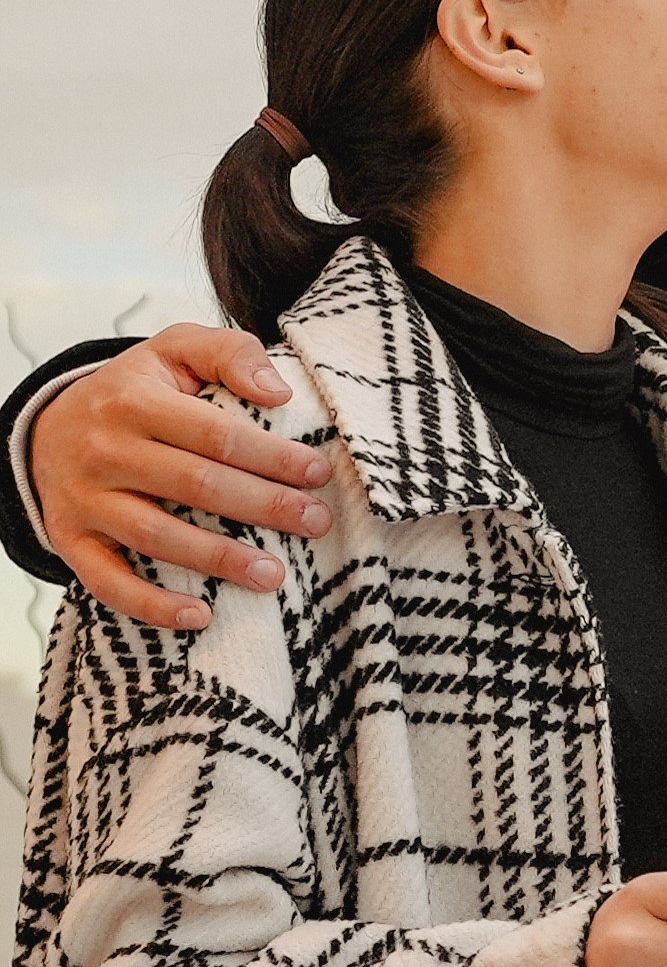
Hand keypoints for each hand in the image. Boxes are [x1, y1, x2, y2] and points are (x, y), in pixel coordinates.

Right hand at [29, 325, 332, 629]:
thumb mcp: (176, 349)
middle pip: (196, 485)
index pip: (216, 434)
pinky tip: (199, 616)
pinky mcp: (71, 540)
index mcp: (135, 401)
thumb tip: (278, 393)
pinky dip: (152, 605)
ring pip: (158, 537)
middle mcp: (104, 451)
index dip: (272, 456)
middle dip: (264, 507)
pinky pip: (108, 581)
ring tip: (275, 575)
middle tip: (316, 523)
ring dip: (220, 560)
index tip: (318, 474)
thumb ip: (231, 353)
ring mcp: (85, 500)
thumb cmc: (138, 388)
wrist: (48, 424)